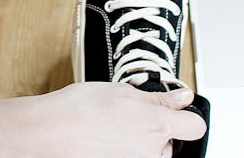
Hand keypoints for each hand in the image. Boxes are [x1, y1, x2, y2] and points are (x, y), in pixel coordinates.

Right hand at [13, 82, 206, 157]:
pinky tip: (105, 142)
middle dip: (155, 131)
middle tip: (129, 117)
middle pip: (170, 143)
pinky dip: (122, 152)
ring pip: (150, 154)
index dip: (185, 116)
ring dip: (139, 144)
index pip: (195, 126)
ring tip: (113, 130)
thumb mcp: (123, 92)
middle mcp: (152, 153)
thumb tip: (182, 98)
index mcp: (157, 126)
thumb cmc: (79, 111)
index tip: (176, 110)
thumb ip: (159, 98)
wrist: (48, 133)